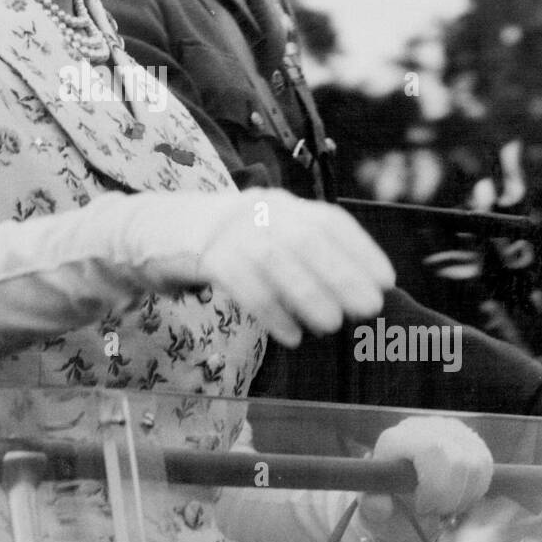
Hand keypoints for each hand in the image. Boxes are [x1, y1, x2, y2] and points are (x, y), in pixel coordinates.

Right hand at [176, 189, 394, 345]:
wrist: (156, 231)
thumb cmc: (224, 244)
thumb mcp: (264, 237)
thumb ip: (301, 254)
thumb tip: (354, 292)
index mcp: (281, 205)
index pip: (329, 221)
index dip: (361, 250)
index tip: (386, 280)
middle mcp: (260, 210)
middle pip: (306, 238)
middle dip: (341, 274)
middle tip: (367, 308)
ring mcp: (231, 231)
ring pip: (276, 260)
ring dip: (308, 295)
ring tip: (331, 325)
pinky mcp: (205, 255)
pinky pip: (243, 284)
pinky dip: (271, 312)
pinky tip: (290, 335)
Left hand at [358, 416, 493, 541]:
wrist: (403, 488)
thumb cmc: (388, 497)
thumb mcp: (374, 506)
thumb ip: (372, 507)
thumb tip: (379, 506)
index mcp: (396, 439)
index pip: (433, 451)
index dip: (436, 486)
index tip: (422, 507)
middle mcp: (423, 426)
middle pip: (459, 461)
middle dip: (451, 496)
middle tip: (436, 512)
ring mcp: (448, 429)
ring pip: (476, 464)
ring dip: (465, 495)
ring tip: (446, 507)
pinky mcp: (468, 438)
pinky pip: (485, 465)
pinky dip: (476, 489)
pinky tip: (459, 497)